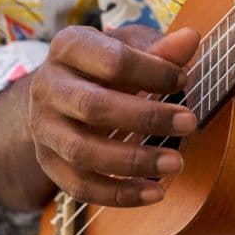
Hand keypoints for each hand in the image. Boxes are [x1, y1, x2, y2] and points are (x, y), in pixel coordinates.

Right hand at [27, 25, 200, 206]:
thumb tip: (191, 39)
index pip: (112, 60)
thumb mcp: (132, 46)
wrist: (63, 89)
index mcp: (68, 46)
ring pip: (83, 152)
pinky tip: (155, 192)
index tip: (183, 80)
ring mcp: (43, 127)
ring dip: (134, 161)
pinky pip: (79, 187)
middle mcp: (46, 86)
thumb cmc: (106, 63)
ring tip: (176, 162)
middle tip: (190, 123)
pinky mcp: (47, 162)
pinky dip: (118, 194)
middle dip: (147, 118)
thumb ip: (161, 48)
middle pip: (93, 107)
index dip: (153, 72)